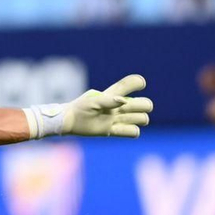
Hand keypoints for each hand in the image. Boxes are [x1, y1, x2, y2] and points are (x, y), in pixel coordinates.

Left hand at [35, 74, 153, 138]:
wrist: (69, 122)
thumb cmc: (80, 108)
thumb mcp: (93, 101)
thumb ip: (109, 100)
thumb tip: (124, 102)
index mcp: (114, 95)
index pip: (131, 84)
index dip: (138, 82)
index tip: (141, 84)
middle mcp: (119, 106)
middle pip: (145, 104)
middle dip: (143, 106)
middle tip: (128, 109)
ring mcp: (117, 118)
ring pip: (141, 118)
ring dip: (138, 119)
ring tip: (121, 120)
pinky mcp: (112, 130)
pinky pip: (132, 132)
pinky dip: (132, 131)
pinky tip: (118, 129)